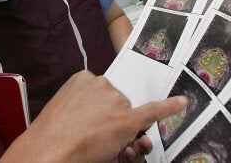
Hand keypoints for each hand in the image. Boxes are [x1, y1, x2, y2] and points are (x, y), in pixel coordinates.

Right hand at [1, 70, 188, 161]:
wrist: (48, 152)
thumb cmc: (51, 136)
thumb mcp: (66, 109)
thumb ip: (86, 106)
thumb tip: (103, 115)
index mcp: (83, 78)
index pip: (104, 92)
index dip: (101, 109)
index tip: (92, 118)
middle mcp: (102, 84)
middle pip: (118, 102)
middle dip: (110, 118)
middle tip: (91, 134)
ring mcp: (115, 101)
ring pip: (127, 114)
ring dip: (118, 127)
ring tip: (97, 139)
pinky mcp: (127, 120)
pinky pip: (153, 111)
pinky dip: (170, 107)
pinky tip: (182, 103)